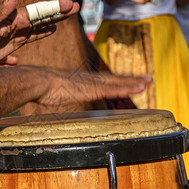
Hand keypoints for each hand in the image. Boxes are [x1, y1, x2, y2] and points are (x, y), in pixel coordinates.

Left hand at [0, 0, 79, 65]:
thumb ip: (1, 11)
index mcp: (14, 17)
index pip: (38, 11)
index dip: (54, 8)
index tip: (69, 5)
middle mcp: (17, 23)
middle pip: (43, 15)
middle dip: (59, 11)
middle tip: (76, 7)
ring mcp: (17, 32)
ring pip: (40, 24)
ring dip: (55, 20)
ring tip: (69, 15)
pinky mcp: (15, 43)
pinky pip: (33, 36)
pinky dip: (44, 32)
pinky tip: (52, 30)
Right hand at [33, 67, 151, 110]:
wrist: (39, 82)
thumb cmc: (45, 90)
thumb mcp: (59, 98)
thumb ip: (66, 101)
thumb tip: (63, 110)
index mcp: (84, 82)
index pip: (106, 82)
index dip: (119, 81)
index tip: (130, 81)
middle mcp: (91, 79)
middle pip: (115, 79)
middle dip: (132, 79)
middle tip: (148, 78)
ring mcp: (92, 82)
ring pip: (118, 82)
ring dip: (134, 82)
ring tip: (148, 81)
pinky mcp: (92, 87)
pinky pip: (114, 88)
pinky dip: (127, 87)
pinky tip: (138, 87)